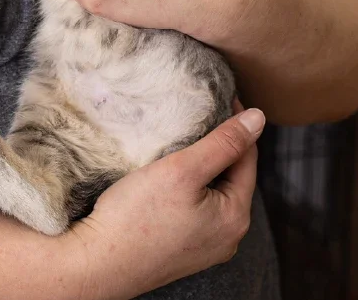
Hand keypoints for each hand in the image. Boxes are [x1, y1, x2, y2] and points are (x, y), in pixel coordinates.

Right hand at [56, 106, 264, 299]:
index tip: (218, 94)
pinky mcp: (183, 248)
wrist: (99, 262)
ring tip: (183, 137)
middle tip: (198, 112)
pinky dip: (189, 185)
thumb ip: (223, 143)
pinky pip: (197, 207)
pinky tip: (169, 173)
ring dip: (203, 164)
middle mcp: (228, 236)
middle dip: (219, 144)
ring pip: (212, 191)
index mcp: (236, 217)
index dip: (235, 123)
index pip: (247, 157)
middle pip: (232, 175)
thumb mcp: (183, 169)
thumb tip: (258, 118)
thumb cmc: (138, 215)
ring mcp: (206, 246)